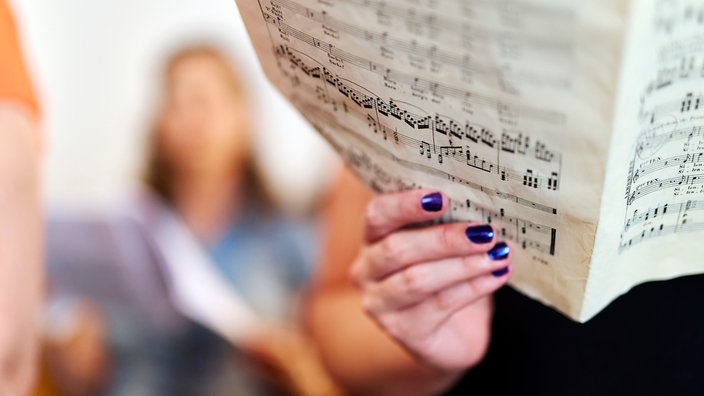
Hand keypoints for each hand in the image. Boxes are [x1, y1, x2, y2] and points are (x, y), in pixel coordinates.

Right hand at [350, 190, 510, 371]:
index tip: (442, 198)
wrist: (453, 336)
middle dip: (444, 239)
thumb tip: (485, 207)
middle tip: (485, 232)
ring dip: (463, 265)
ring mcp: (379, 304)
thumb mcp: (445, 247)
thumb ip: (453, 225)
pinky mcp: (402, 330)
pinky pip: (439, 304)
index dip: (404, 204)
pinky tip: (497, 276)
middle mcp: (366, 270)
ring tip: (497, 255)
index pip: (377, 215)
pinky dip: (473, 288)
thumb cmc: (447, 279)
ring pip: (418, 279)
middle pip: (397, 249)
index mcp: (372, 238)